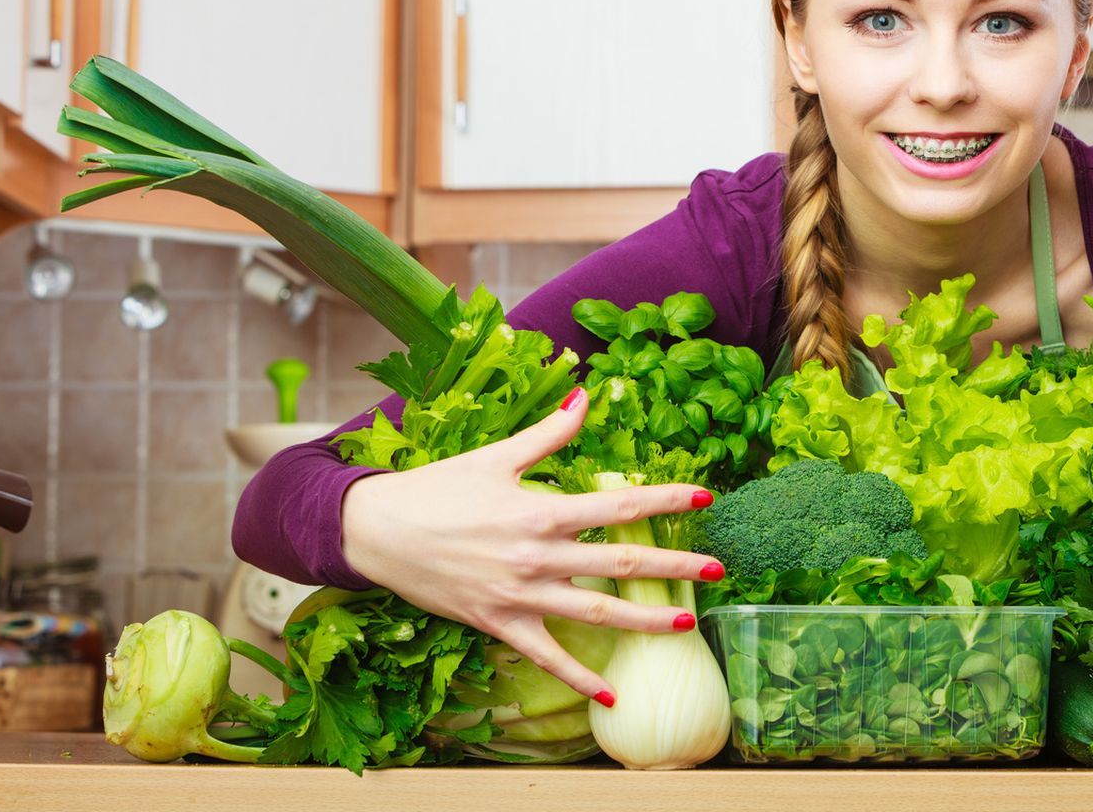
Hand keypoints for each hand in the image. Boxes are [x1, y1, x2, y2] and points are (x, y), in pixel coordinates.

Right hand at [339, 388, 723, 700]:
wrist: (375, 531)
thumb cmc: (437, 488)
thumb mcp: (497, 455)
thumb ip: (550, 432)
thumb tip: (587, 396)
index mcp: (543, 510)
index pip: (620, 504)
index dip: (665, 499)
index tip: (704, 498)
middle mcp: (538, 556)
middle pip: (621, 562)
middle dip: (674, 567)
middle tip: (717, 570)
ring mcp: (520, 595)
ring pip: (596, 613)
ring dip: (645, 621)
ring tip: (688, 624)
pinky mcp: (499, 624)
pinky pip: (547, 656)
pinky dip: (579, 678)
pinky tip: (610, 697)